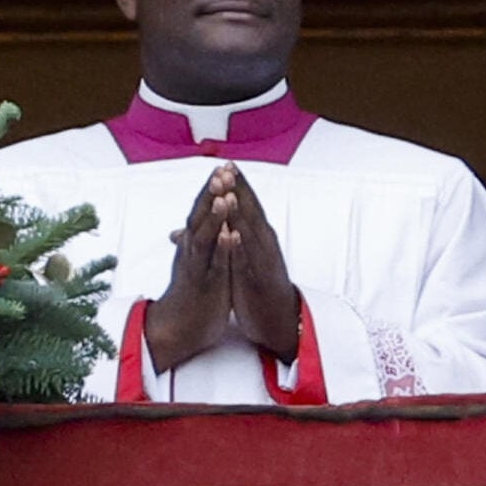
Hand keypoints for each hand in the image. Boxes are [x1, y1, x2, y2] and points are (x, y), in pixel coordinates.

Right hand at [147, 171, 236, 369]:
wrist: (178, 328)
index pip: (202, 211)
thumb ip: (196, 240)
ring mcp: (198, 267)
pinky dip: (222, 249)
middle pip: (200, 217)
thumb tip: (191, 222)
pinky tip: (230, 234)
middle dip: (211, 193)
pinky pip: (214, 264)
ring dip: (215, 216)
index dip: (212, 189)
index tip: (224, 165)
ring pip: (206, 237)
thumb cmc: (191, 293)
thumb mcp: (195, 261)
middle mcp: (192, 251)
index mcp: (194, 244)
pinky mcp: (205, 285)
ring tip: (225, 196)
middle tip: (222, 170)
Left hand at [212, 163, 300, 361]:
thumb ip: (228, 239)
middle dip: (238, 190)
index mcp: (259, 237)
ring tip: (228, 194)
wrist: (280, 320)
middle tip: (227, 168)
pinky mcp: (260, 279)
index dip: (236, 186)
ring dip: (239, 213)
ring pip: (250, 233)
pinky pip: (248, 261)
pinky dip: (240, 247)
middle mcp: (264, 243)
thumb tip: (206, 224)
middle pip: (250, 212)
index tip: (225, 164)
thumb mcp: (240, 259)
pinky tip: (233, 234)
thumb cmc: (257, 287)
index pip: (247, 206)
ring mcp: (263, 260)